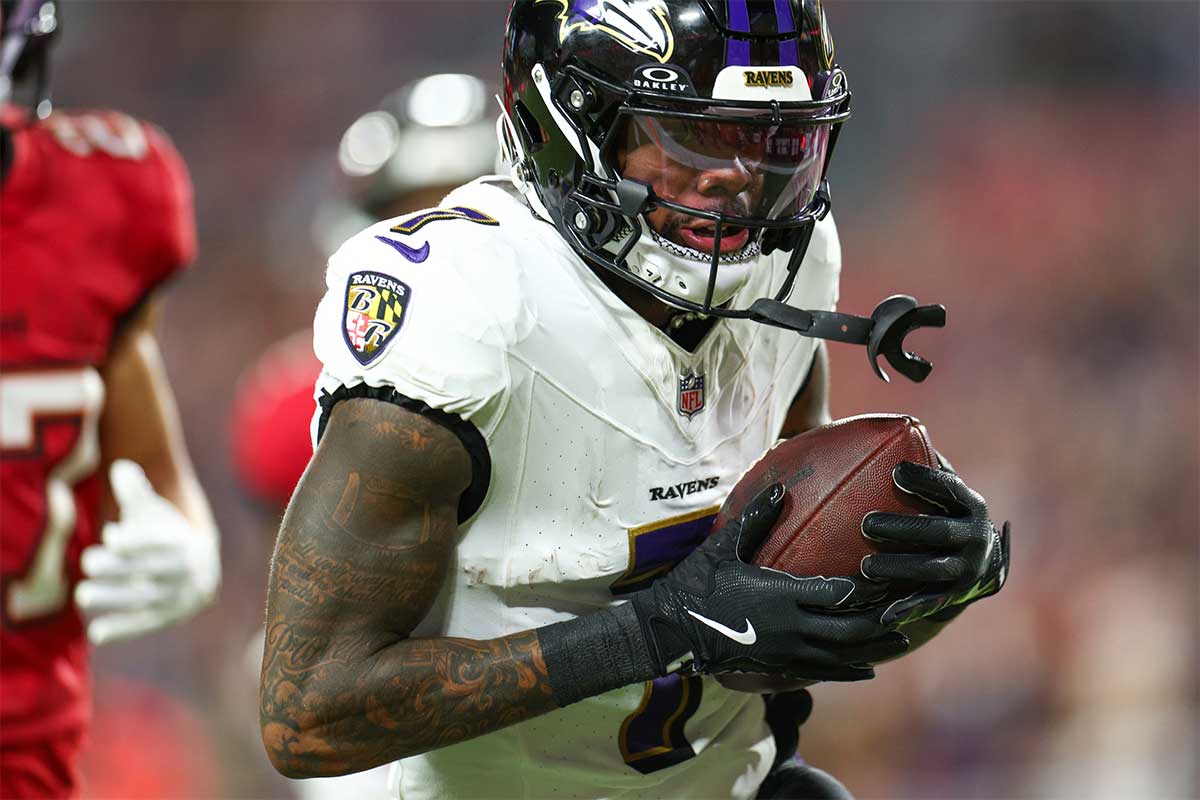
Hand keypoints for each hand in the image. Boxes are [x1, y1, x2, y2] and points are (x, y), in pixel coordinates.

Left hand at [75, 460, 219, 644]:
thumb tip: (120, 469)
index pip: (160, 543)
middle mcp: (184, 571)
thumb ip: (135, 490)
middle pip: (150, 571)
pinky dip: (121, 629)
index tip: (111, 538)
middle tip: (87, 561)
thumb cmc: (163, 533)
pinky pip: (144, 624)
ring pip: (145, 599)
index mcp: (183, 542)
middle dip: (118, 568)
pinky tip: (95, 634)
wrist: (199, 568)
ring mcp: (176, 596)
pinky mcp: (166, 617)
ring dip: (114, 599)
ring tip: (82, 595)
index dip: (137, 541)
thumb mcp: (153, 510)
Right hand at [630, 484, 908, 682]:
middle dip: (882, 618)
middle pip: (851, 628)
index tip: (891, 572)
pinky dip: (850, 670)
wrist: (671, 630)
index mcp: (782, 594)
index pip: (840, 592)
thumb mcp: (724, 544)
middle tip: (909, 605)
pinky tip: (869, 669)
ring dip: (875, 647)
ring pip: (843, 654)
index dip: (870, 586)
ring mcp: (786, 651)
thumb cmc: (695, 582)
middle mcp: (792, 627)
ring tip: (902, 639)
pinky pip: (823, 672)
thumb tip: (783, 489)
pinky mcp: (778, 666)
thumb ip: (757, 517)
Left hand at [861, 461, 1009, 625]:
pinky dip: (905, 608)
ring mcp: (967, 569)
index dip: (926, 480)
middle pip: (937, 531)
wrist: (978, 565)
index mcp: (969, 503)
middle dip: (903, 528)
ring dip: (899, 568)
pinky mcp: (954, 597)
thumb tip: (886, 426)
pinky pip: (927, 602)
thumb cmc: (941, 512)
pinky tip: (880, 612)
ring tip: (864, 566)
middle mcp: (975, 536)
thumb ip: (920, 464)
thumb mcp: (940, 490)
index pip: (948, 488)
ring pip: (932, 569)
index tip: (896, 473)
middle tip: (866, 523)